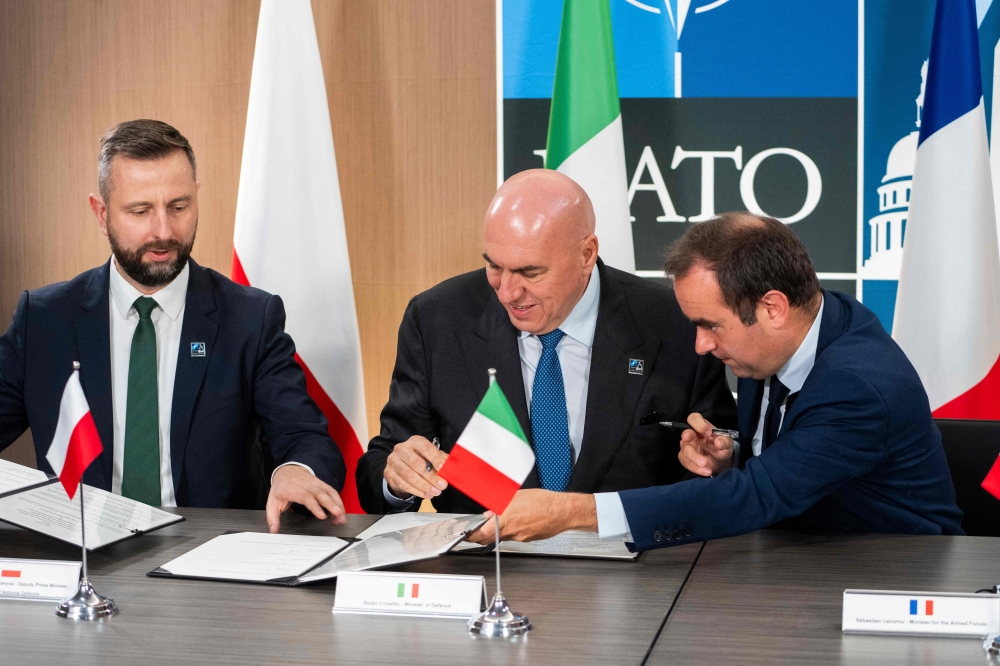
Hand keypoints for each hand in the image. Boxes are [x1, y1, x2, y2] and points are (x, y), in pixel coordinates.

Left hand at [266, 465, 346, 532]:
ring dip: (338, 503)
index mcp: (294, 490)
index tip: (322, 516)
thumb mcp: (272, 502)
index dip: (315, 506)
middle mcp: (307, 485)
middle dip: (331, 505)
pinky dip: (338, 500)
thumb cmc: (281, 488)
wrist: (288, 470)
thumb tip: (274, 531)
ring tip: (342, 516)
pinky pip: (332, 491)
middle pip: (321, 494)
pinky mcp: (322, 484)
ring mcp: (316, 483)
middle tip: (339, 515)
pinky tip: (342, 510)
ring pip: (329, 492)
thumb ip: (272, 517)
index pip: (306, 497)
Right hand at [384, 435, 448, 499]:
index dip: (435, 458)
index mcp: (414, 441)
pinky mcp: (389, 473)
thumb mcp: (432, 457)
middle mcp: (401, 449)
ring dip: (424, 485)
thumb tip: (451, 467)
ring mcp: (393, 461)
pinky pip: (403, 484)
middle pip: (416, 463)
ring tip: (436, 492)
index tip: (443, 468)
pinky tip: (427, 494)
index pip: (425, 447)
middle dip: (431, 476)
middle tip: (442, 485)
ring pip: (409, 475)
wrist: (401, 467)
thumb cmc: (421, 460)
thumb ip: (441, 460)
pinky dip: (417, 491)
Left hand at [466, 489, 596, 543]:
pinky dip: (514, 529)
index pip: (483, 533)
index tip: (468, 535)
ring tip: (509, 517)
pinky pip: (516, 536)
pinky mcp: (529, 539)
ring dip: (501, 529)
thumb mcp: (517, 496)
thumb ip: (500, 504)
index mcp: (507, 519)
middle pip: (491, 538)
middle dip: (484, 534)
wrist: (563, 512)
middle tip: (481, 529)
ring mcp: (521, 537)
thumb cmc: (544, 502)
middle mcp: (512, 531)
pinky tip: (522, 519)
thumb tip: (490, 511)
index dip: (472, 536)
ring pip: (505, 536)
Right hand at [677, 412, 734, 476]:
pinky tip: (706, 472)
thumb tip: (718, 442)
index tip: (708, 433)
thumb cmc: (723, 447)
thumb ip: (725, 441)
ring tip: (707, 468)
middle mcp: (692, 435)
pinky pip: (686, 462)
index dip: (698, 424)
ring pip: (684, 452)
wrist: (721, 461)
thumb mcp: (728, 443)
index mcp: (701, 426)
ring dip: (695, 460)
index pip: (693, 418)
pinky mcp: (686, 458)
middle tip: (703, 459)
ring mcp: (687, 447)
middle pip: (686, 435)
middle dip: (692, 447)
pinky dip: (696, 469)